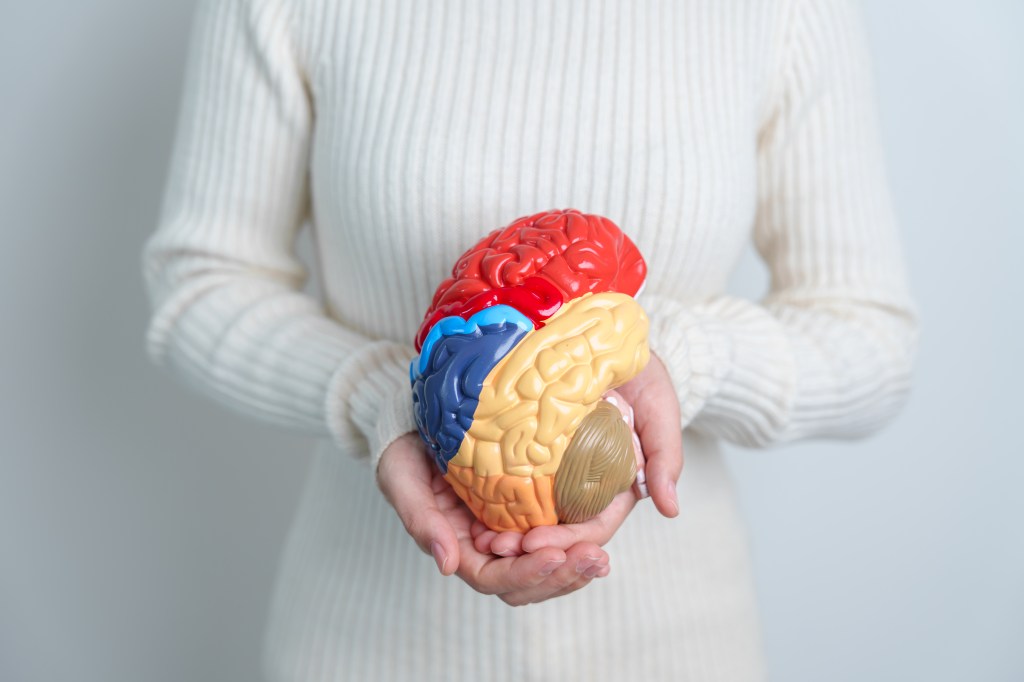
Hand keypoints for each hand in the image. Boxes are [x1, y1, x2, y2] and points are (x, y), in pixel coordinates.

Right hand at [376, 433, 611, 605]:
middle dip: (560, 575)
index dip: (525, 572)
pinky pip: (557, 533)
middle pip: (527, 581)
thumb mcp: (401, 477)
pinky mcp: (530, 504)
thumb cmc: (404, 447)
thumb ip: (420, 520)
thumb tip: (447, 566)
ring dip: (575, 565)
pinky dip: (577, 537)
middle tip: (593, 559)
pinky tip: (597, 533)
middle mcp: (486, 545)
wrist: (417, 417)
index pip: (494, 577)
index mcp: (457, 547)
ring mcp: (509, 527)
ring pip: (546, 564)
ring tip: (600, 558)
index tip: (554, 554)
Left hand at [469, 352, 683, 555]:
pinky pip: (513, 489)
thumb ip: (666, 455)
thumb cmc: (639, 373)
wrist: (606, 337)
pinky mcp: (530, 455)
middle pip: (559, 533)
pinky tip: (474, 516)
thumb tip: (670, 509)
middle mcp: (584, 486)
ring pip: (534, 519)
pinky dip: (497, 507)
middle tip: (497, 548)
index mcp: (616, 486)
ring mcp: (555, 472)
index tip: (537, 544)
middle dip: (531, 549)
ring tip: (483, 541)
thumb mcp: (658, 407)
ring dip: (510, 537)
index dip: (568, 543)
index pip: (594, 528)